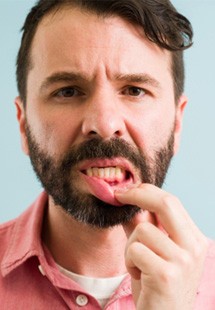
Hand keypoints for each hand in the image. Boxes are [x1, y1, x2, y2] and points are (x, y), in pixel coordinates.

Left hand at [115, 184, 207, 309]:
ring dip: (130, 246)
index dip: (146, 191)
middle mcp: (193, 247)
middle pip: (165, 204)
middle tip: (118, 196)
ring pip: (142, 230)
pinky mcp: (166, 275)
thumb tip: (126, 200)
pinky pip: (135, 250)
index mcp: (193, 238)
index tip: (126, 190)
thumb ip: (142, 225)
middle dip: (137, 194)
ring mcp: (183, 261)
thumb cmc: (156, 284)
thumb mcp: (152, 250)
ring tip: (138, 265)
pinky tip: (139, 276)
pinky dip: (129, 262)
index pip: (171, 202)